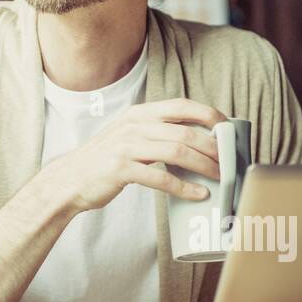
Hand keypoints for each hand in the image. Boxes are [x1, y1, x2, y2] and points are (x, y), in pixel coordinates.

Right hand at [35, 99, 226, 214]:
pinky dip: (183, 187)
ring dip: (204, 166)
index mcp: (138, 114)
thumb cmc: (106, 161)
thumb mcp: (129, 137)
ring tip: (221, 178)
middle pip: (184, 132)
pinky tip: (198, 194)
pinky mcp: (120, 169)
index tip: (228, 127)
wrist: (70, 179)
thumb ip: (156, 133)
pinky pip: (160, 178)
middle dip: (213, 147)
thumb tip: (197, 141)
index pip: (180, 106)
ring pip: (176, 152)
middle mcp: (133, 125)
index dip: (208, 114)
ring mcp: (125, 146)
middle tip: (231, 161)